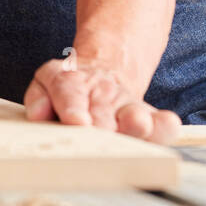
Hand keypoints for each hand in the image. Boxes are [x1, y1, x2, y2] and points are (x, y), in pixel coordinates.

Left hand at [23, 54, 180, 142]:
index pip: (69, 93)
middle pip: (103, 111)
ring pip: (134, 115)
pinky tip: (167, 126)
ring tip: (138, 126)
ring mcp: (127, 108)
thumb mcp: (47, 81)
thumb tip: (38, 114)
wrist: (104, 72)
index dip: (72, 107)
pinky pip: (162, 123)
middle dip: (102, 124)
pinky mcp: (149, 120)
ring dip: (135, 123)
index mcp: (72, 84)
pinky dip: (165, 126)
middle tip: (101, 133)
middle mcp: (102, 96)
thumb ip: (39, 97)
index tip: (77, 121)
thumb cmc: (69, 87)